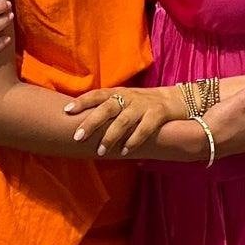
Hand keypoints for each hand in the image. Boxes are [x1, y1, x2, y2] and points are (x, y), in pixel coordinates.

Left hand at [65, 85, 182, 155]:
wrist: (177, 100)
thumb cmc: (143, 105)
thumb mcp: (125, 101)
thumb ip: (108, 109)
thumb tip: (82, 124)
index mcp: (118, 93)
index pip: (97, 95)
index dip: (82, 101)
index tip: (67, 111)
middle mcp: (129, 97)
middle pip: (107, 108)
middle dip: (92, 122)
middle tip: (78, 136)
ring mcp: (144, 105)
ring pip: (124, 120)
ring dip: (111, 136)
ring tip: (101, 151)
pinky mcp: (158, 114)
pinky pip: (144, 128)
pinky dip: (134, 140)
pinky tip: (125, 151)